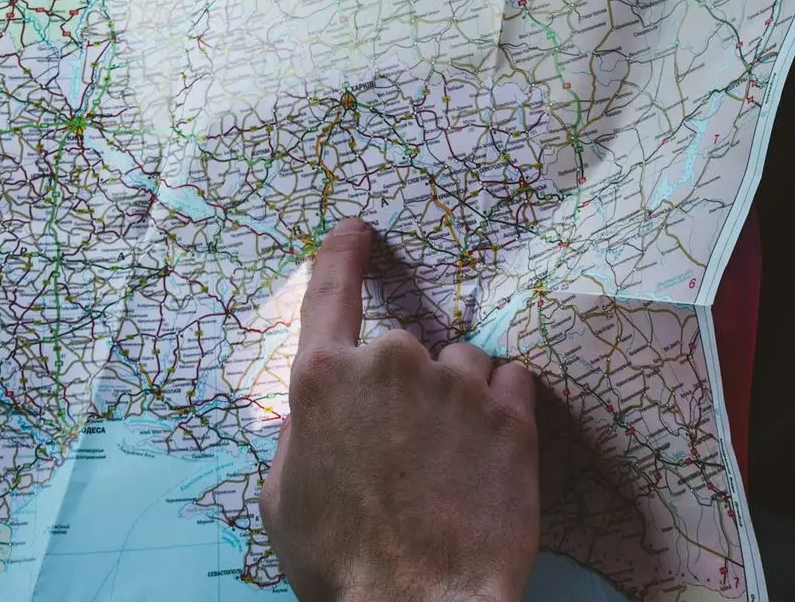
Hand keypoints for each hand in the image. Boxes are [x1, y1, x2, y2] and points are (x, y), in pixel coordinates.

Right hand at [261, 218, 539, 601]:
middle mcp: (390, 364)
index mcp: (324, 380)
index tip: (358, 230)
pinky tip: (490, 456)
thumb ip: (297, 436)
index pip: (330, 290)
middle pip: (403, 348)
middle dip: (405, 389)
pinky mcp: (511, 416)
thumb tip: (316, 412)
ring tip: (452, 463)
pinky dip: (503, 408)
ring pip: (461, 364)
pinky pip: (512, 382)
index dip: (344, 253)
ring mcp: (455, 385)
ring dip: (458, 397)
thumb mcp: (282, 500)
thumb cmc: (340, 564)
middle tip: (406, 455)